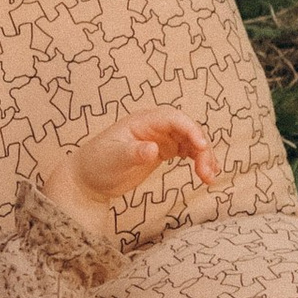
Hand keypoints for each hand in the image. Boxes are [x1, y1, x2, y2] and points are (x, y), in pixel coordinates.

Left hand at [44, 105, 219, 231]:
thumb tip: (153, 149)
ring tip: (209, 178)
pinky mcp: (162, 151)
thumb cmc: (96, 166)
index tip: (201, 146)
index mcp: (142, 121)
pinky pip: (187, 150)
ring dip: (204, 156)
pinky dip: (199, 160)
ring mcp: (160, 138)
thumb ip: (133, 154)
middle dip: (202, 148)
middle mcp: (154, 126)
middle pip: (187, 129)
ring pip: (191, 141)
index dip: (190, 129)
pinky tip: (207, 174)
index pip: (173, 117)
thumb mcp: (113, 160)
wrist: (88, 179)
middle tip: (206, 173)